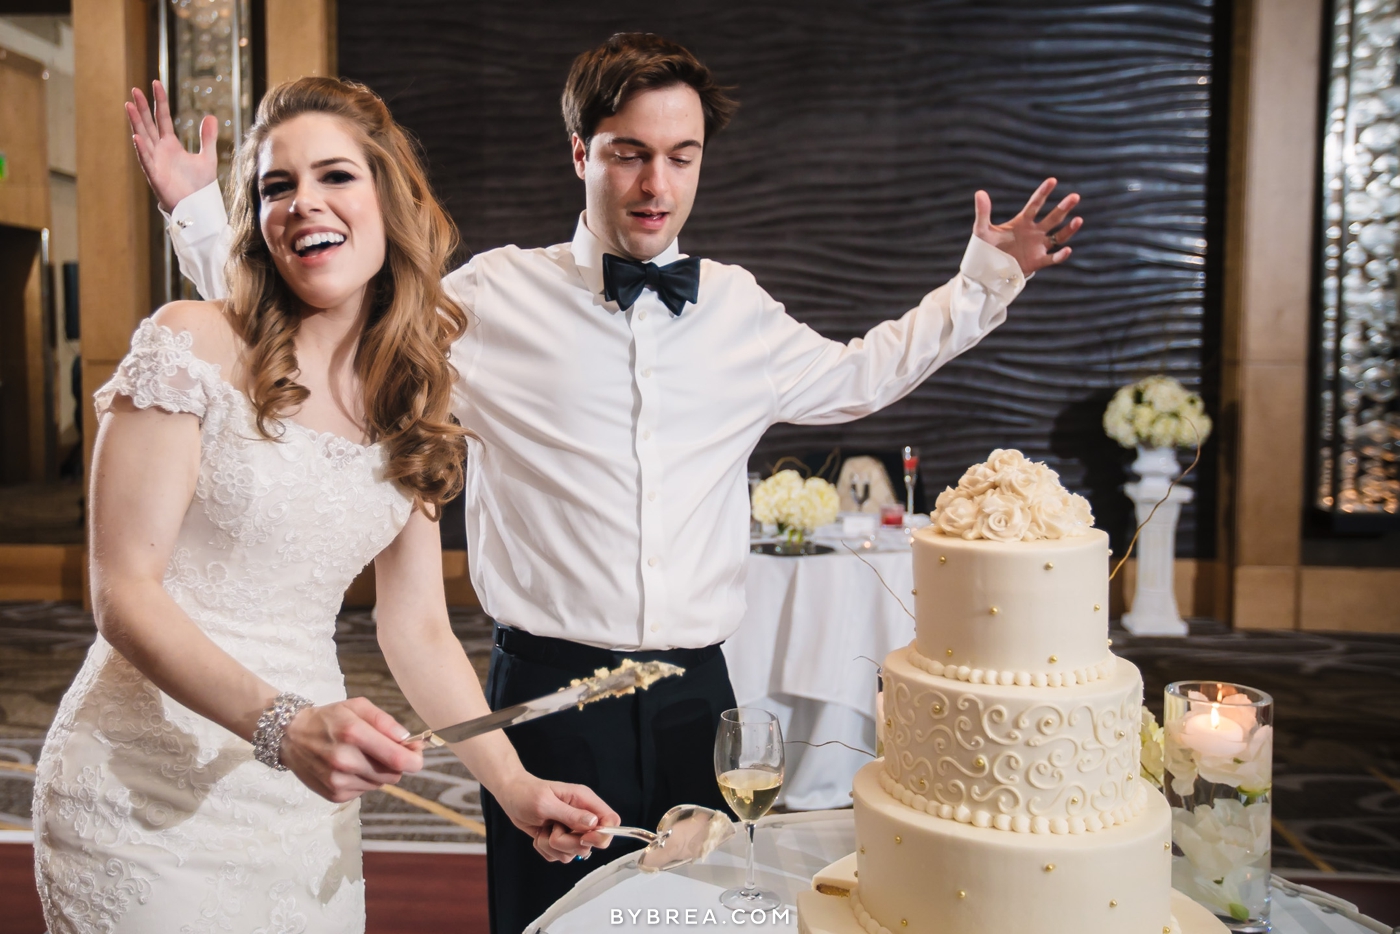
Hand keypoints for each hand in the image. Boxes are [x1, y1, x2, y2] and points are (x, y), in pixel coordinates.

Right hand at [125, 80, 219, 212]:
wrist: (197, 206)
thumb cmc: (199, 185)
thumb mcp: (207, 157)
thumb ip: (208, 138)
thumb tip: (210, 116)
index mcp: (170, 144)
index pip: (162, 117)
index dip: (159, 101)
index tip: (156, 83)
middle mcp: (160, 150)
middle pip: (148, 123)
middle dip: (142, 107)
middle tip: (136, 89)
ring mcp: (156, 161)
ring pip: (143, 138)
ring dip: (136, 123)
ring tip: (129, 105)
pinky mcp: (155, 175)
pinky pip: (147, 160)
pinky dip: (142, 149)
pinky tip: (136, 136)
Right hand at [277, 697, 423, 802]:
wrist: (290, 736)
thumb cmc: (329, 718)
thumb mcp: (357, 706)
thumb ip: (385, 721)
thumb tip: (407, 740)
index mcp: (353, 734)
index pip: (397, 758)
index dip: (415, 759)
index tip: (417, 752)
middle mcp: (345, 761)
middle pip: (393, 774)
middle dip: (397, 763)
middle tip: (388, 749)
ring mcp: (338, 781)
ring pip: (381, 783)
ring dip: (380, 771)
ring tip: (363, 755)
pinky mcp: (334, 795)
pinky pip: (365, 790)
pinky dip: (365, 779)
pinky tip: (351, 766)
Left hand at [493, 773, 620, 862]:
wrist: (511, 797)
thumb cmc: (527, 793)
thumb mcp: (546, 803)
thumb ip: (571, 815)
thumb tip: (594, 823)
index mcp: (584, 801)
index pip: (611, 820)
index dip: (603, 834)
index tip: (584, 838)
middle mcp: (582, 817)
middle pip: (592, 843)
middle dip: (569, 842)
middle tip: (554, 830)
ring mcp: (571, 830)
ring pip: (574, 853)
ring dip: (554, 846)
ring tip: (544, 829)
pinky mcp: (560, 841)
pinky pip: (559, 856)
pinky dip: (546, 850)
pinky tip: (540, 834)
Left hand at [973, 178, 1082, 274]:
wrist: (987, 270)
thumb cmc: (986, 248)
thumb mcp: (982, 230)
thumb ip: (983, 212)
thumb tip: (980, 192)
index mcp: (1022, 222)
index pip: (1035, 204)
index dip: (1043, 193)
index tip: (1052, 180)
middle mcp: (1034, 232)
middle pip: (1052, 218)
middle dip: (1063, 208)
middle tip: (1075, 196)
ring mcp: (1037, 247)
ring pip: (1058, 237)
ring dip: (1069, 229)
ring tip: (1078, 220)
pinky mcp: (1037, 262)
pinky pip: (1052, 258)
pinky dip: (1060, 256)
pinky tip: (1067, 250)